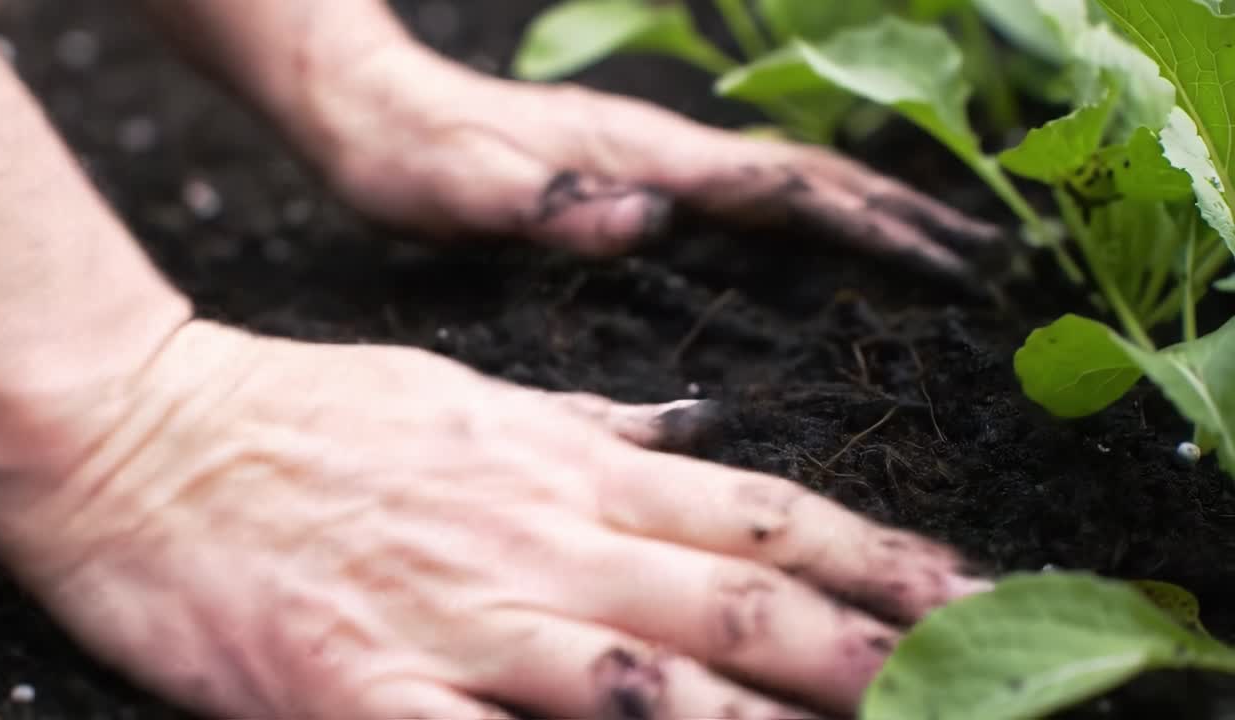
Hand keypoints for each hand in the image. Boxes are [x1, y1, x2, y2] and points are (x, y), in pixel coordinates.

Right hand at [0, 321, 990, 718]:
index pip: (760, 516)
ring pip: (648, 687)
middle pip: (739, 607)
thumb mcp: (469, 393)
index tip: (969, 587)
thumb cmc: (314, 414)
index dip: (879, 555)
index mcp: (564, 469)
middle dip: (875, 650)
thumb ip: (589, 422)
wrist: (148, 436)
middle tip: (985, 680)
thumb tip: (688, 432)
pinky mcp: (360, 691)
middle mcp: (537, 541)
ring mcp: (454, 621)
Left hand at [302, 44, 1003, 282]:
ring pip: (786, 184)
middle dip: (903, 216)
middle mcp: (660, 151)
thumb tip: (646, 218)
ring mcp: (650, 160)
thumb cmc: (404, 154)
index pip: (782, 188)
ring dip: (871, 214)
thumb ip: (546, 207)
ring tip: (942, 250)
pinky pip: (745, 201)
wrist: (363, 103)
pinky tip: (828, 249)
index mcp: (640, 155)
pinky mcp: (632, 178)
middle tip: (988, 259)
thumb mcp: (455, 191)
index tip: (952, 259)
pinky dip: (810, 221)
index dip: (872, 223)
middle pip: (810, 177)